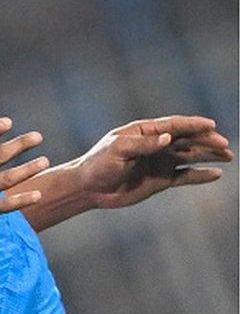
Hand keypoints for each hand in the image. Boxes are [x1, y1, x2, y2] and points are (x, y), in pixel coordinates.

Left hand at [75, 115, 231, 208]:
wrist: (88, 188)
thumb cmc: (99, 164)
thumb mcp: (118, 151)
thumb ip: (143, 145)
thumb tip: (168, 138)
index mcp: (145, 132)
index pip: (174, 125)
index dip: (193, 124)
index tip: (211, 124)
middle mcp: (156, 145)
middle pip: (187, 139)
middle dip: (206, 140)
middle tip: (224, 144)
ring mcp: (160, 162)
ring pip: (190, 156)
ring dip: (209, 155)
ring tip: (228, 156)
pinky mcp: (160, 180)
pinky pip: (185, 176)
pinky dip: (200, 175)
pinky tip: (216, 174)